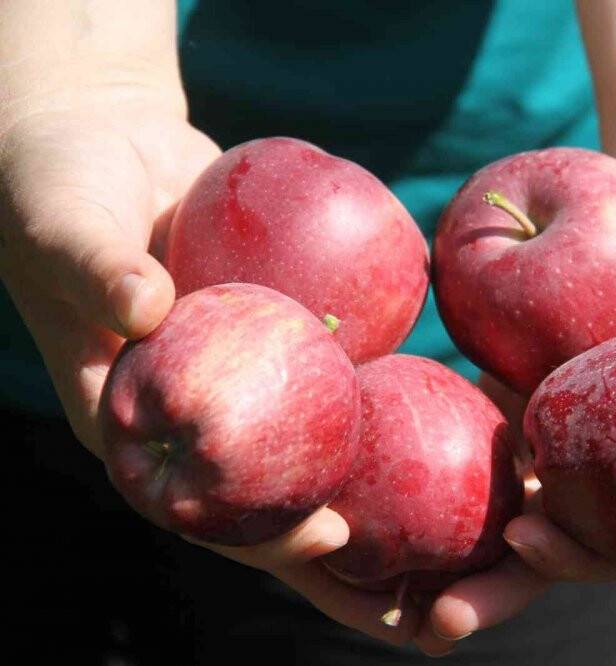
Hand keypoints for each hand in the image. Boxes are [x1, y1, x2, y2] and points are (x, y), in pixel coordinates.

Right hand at [0, 87, 416, 644]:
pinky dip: (367, 390)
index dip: (260, 533)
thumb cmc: (58, 188)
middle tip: (416, 565)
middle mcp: (187, 413)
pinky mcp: (270, 336)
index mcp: (128, 421)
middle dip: (334, 540)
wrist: (103, 146)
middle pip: (264, 497)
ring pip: (302, 445)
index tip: (332, 532)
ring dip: (365, 480)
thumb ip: (93, 264)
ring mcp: (235, 378)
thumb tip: (146, 306)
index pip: (195, 504)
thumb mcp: (61, 224)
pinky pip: (322, 369)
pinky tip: (437, 402)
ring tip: (447, 510)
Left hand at [414, 162, 615, 653]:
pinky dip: (441, 442)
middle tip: (434, 617)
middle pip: (554, 537)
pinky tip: (389, 459)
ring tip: (391, 563)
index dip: (580, 557)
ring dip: (455, 534)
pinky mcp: (533, 381)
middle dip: (498, 581)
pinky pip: (485, 417)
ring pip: (507, 493)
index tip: (526, 541)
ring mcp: (571, 428)